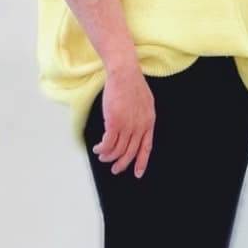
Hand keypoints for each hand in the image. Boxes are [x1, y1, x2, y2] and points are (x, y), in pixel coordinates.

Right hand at [92, 63, 155, 177]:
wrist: (125, 74)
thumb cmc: (132, 84)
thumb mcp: (145, 103)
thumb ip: (142, 117)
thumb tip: (135, 128)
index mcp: (149, 122)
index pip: (146, 148)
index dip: (141, 162)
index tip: (137, 173)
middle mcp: (139, 127)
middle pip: (130, 153)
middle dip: (122, 164)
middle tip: (115, 169)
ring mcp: (127, 126)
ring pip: (117, 150)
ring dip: (108, 156)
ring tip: (102, 156)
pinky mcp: (114, 123)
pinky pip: (107, 144)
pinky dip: (101, 149)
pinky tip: (97, 148)